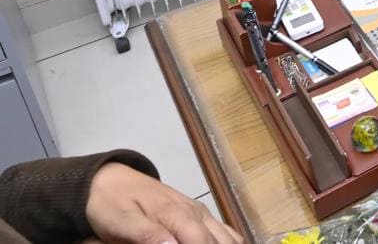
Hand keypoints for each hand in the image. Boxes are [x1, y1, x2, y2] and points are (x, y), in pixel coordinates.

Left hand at [86, 162, 241, 243]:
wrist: (109, 179)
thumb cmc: (112, 203)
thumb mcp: (122, 221)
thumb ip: (148, 235)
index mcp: (177, 214)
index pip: (201, 243)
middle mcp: (195, 211)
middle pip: (219, 242)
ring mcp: (200, 211)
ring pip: (228, 236)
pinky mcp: (199, 213)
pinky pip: (225, 230)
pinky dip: (228, 242)